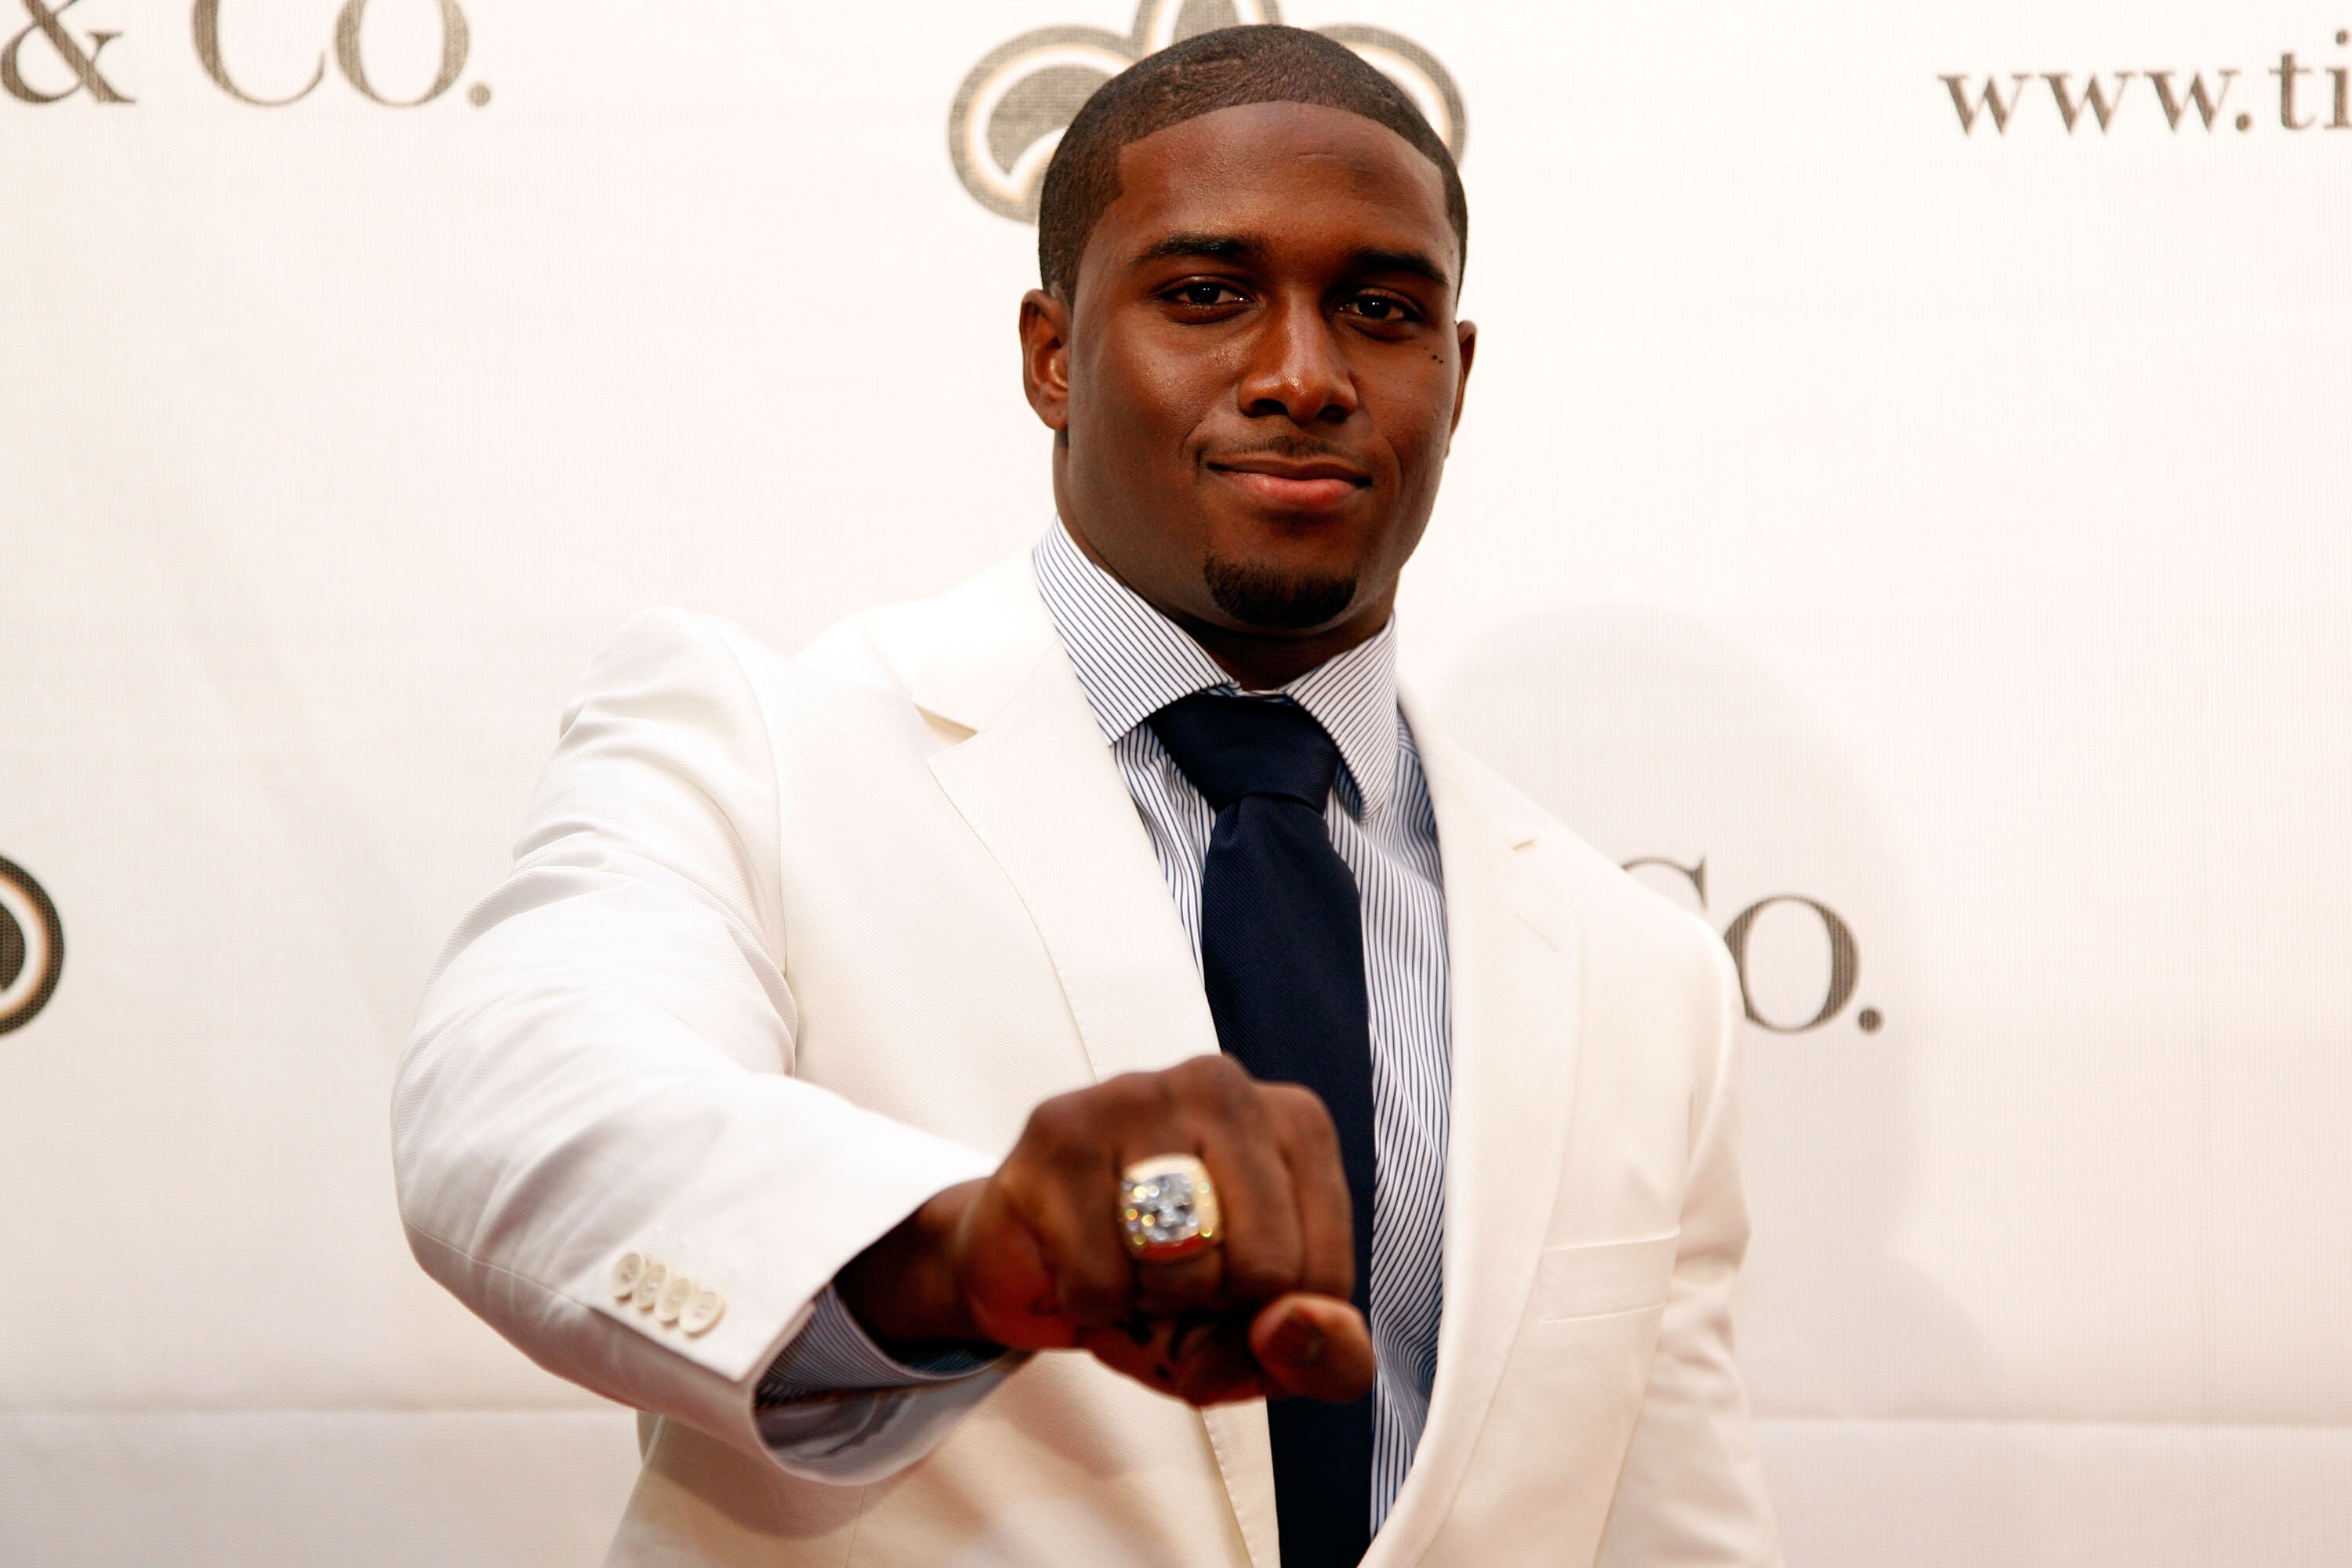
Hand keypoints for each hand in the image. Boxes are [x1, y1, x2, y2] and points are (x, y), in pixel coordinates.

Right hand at [836, 1055, 1374, 1406]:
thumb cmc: (1165, 1288)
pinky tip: (1076, 1263)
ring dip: (1150, 1305)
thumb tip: (1296, 1329)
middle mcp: (1223, 1087)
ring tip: (1127, 1267)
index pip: (1323, 1274)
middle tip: (1172, 1283)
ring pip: (1184, 1267)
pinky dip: (1090, 1306)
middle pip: (1265, 1266)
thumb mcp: (1264, 1345)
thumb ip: (1327, 1357)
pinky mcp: (1059, 1131)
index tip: (1229, 1291)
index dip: (1268, 1322)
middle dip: (1212, 1311)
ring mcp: (1136, 1097)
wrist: (1029, 1268)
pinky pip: (1101, 1278)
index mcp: (1296, 1123)